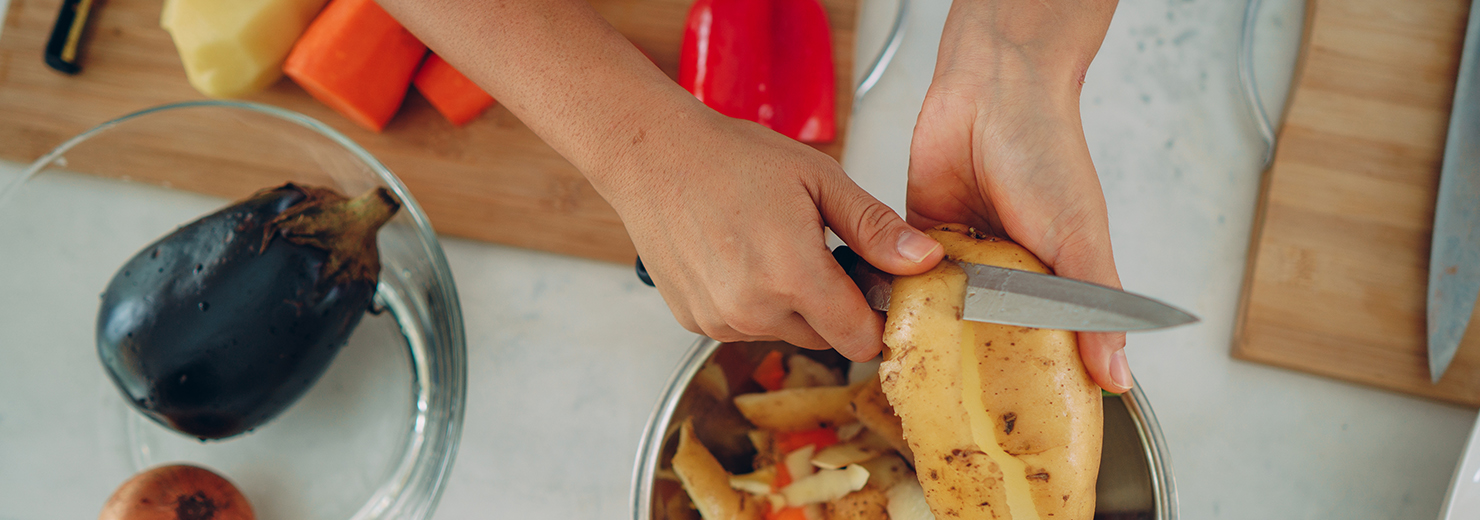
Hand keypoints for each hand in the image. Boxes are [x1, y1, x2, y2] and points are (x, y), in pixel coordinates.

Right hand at [599, 111, 943, 360]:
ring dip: (792, 303)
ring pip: (785, 332)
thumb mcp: (819, 180)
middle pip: (825, 337)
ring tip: (773, 246)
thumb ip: (875, 228)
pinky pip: (745, 326)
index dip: (876, 317)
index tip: (874, 288)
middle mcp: (754, 310)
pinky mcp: (695, 321)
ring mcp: (720, 320)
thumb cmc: (731, 157)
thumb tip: (925, 260)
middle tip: (820, 251)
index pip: (861, 340)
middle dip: (834, 304)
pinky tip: (739, 256)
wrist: (652, 155)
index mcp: (793, 276)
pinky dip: (753, 301)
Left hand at [905, 0, 1126, 391]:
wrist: (991, 91)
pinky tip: (885, 325)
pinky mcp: (920, 238)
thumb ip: (1093, 310)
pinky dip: (896, 297)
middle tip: (954, 410)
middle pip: (986, 337)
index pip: (1045, 347)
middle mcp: (1008, 276)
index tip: (1018, 426)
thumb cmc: (1049, 154)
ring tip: (912, 375)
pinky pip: (903, 280)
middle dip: (971, 367)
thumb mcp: (1080, 239)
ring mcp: (963, 259)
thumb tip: (1116, 378)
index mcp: (1054, 282)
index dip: (1032, 384)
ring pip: (942, 314)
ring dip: (929, 335)